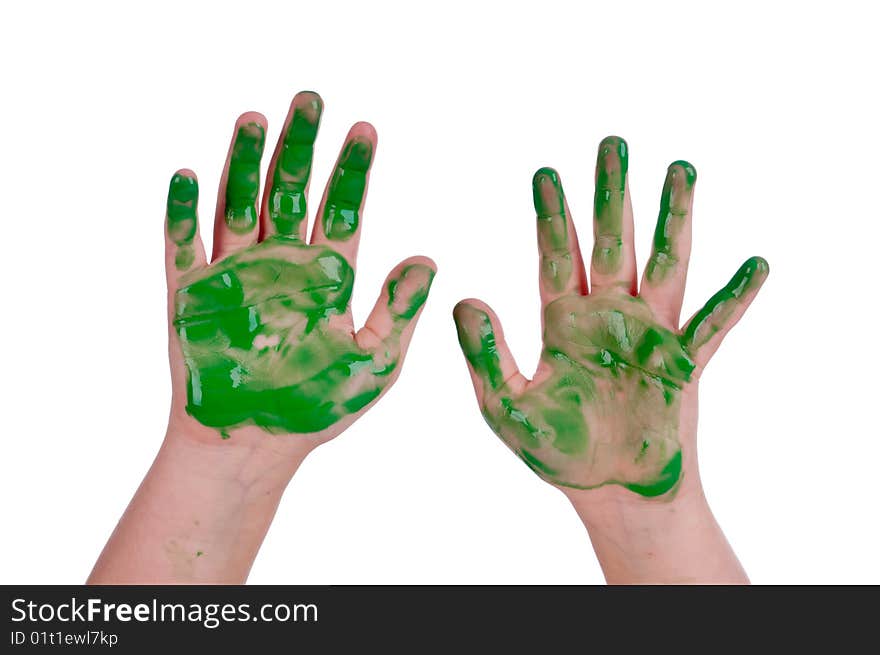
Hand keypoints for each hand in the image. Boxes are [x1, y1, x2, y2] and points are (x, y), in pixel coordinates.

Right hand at [89, 92, 433, 582]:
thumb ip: (398, 310)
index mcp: (326, 276)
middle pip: (290, 191)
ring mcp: (235, 274)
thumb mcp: (374, 362)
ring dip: (244, 162)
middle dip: (301, 146)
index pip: (342, 209)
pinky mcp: (190, 294)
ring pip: (239, 204)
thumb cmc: (315, 410)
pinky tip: (190, 175)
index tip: (365, 131)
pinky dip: (183, 212)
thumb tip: (430, 258)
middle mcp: (281, 264)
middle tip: (311, 99)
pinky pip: (183, 245)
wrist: (252, 447)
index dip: (354, 171)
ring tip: (256, 118)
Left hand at [453, 136, 766, 497]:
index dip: (551, 215)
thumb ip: (486, 354)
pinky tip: (755, 264)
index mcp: (564, 323)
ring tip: (679, 168)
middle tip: (611, 143)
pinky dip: (734, 298)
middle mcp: (609, 318)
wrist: (609, 492)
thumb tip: (463, 298)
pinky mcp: (683, 366)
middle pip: (611, 242)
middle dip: (611, 193)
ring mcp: (650, 336)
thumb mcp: (507, 406)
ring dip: (671, 218)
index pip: (557, 255)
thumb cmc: (558, 454)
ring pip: (663, 265)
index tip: (545, 172)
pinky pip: (713, 326)